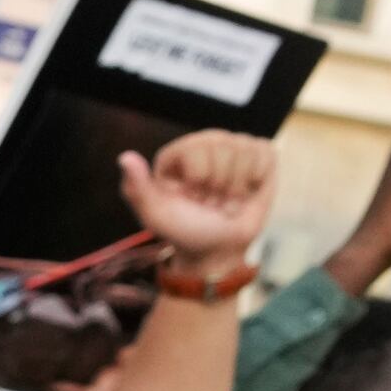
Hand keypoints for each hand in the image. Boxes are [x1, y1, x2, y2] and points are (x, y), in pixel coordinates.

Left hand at [121, 128, 276, 275]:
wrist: (216, 248)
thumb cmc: (183, 230)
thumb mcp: (155, 215)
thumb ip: (137, 187)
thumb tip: (125, 157)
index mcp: (178, 152)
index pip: (196, 150)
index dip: (197, 180)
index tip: (190, 198)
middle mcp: (206, 142)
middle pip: (223, 148)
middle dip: (218, 187)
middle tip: (209, 203)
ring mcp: (234, 146)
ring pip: (245, 152)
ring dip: (237, 189)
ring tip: (226, 201)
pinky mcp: (259, 155)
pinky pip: (265, 156)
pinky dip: (257, 180)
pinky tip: (245, 192)